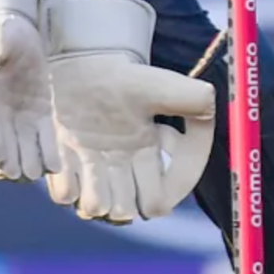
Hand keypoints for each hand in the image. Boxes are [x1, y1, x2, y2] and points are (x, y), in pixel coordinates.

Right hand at [0, 0, 58, 181]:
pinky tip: (56, 165)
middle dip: (7, 163)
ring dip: (27, 164)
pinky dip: (46, 154)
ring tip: (37, 172)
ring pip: (19, 151)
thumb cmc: (1, 31)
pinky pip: (42, 141)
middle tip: (20, 171)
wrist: (19, 31)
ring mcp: (17, 119)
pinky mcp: (38, 117)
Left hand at [39, 0, 214, 223]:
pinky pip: (63, 193)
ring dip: (95, 195)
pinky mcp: (61, 163)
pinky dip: (67, 183)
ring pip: (95, 208)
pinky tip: (71, 159)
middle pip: (125, 212)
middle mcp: (119, 171)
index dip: (157, 195)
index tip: (155, 173)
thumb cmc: (127, 76)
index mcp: (148, 159)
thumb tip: (212, 120)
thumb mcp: (167, 87)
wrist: (86, 62)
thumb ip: (196, 103)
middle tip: (119, 171)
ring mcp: (89, 170)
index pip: (158, 201)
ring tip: (94, 167)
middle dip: (123, 200)